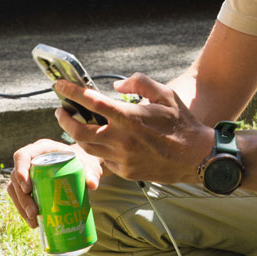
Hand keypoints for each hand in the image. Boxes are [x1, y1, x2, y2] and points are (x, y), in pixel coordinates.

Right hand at [7, 138, 103, 227]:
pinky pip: (19, 198)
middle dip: (22, 197)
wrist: (81, 168)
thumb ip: (92, 172)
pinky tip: (33, 223)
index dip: (20, 170)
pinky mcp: (28, 186)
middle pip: (16, 177)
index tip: (27, 188)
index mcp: (41, 149)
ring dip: (21, 207)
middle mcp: (30, 159)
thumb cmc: (84, 163)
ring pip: (14, 189)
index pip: (22, 156)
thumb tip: (92, 185)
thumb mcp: (89, 166)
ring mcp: (27, 173)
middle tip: (34, 213)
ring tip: (34, 222)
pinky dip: (24, 211)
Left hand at [55, 74, 216, 184]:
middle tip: (61, 110)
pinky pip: (103, 159)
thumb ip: (139, 83)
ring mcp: (122, 158)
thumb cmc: (182, 124)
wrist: (196, 157)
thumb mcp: (165, 94)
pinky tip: (100, 140)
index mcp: (129, 117)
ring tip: (75, 124)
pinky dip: (97, 148)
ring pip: (87, 148)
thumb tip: (118, 85)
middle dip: (64, 120)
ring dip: (76, 135)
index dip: (72, 92)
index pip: (91, 102)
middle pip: (78, 131)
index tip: (59, 85)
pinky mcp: (125, 172)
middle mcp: (121, 139)